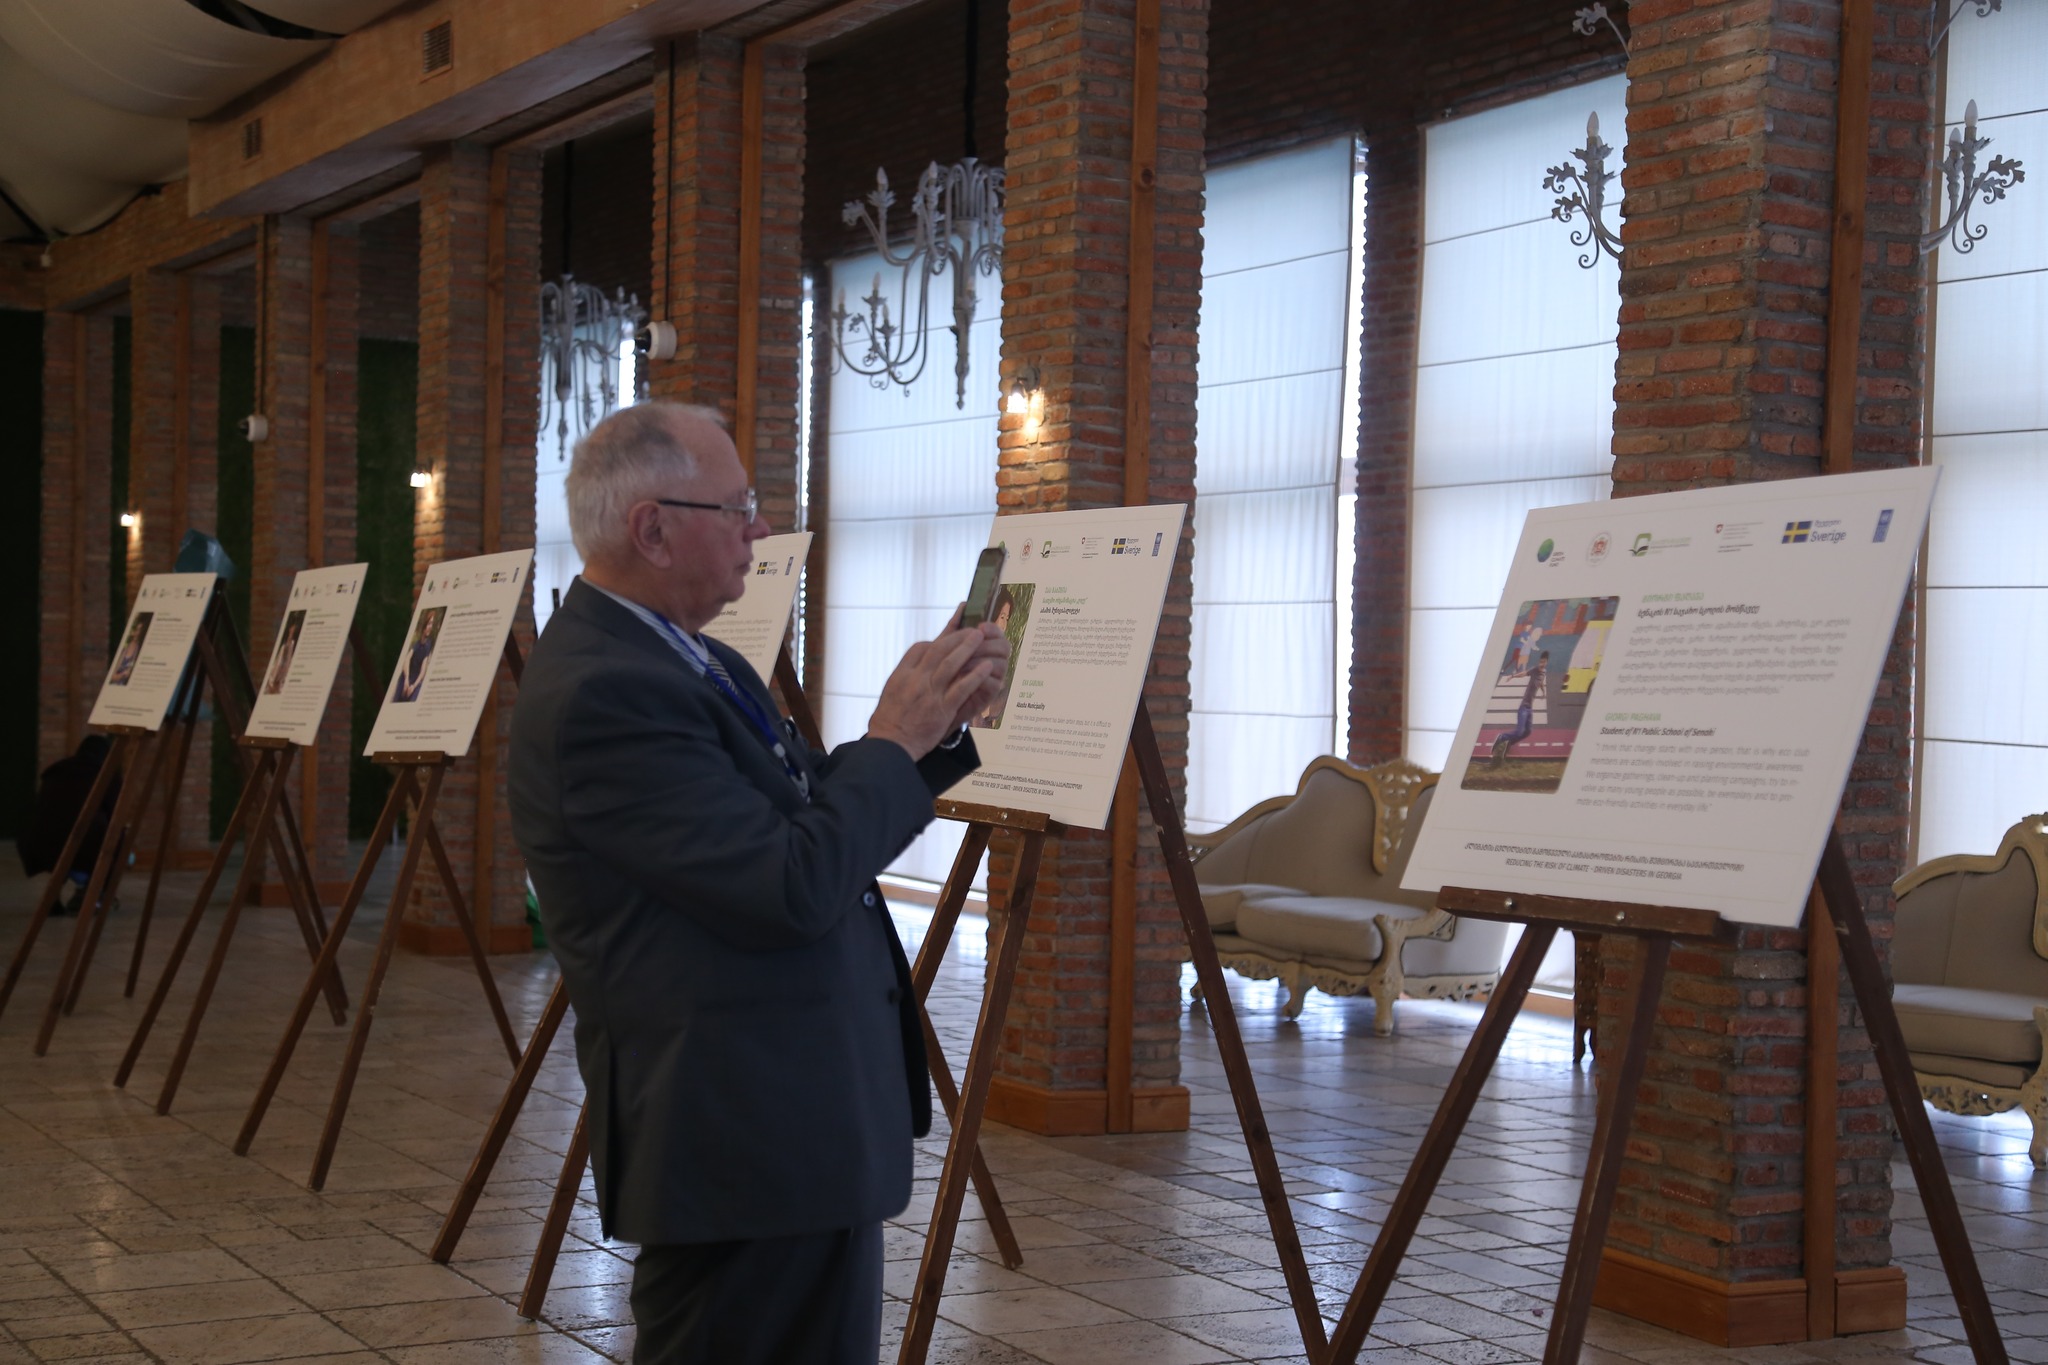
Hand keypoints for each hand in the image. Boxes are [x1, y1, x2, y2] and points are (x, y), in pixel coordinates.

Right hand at [867, 617, 1008, 759]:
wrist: (891, 745)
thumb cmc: (889, 722)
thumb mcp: (890, 692)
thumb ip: (904, 677)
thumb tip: (915, 667)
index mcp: (901, 674)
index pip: (919, 648)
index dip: (936, 640)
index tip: (948, 637)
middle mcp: (915, 679)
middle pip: (938, 650)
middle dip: (956, 637)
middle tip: (971, 630)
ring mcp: (929, 693)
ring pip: (950, 664)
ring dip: (967, 648)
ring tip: (980, 637)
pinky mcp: (942, 709)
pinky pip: (962, 688)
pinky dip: (975, 675)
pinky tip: (986, 666)